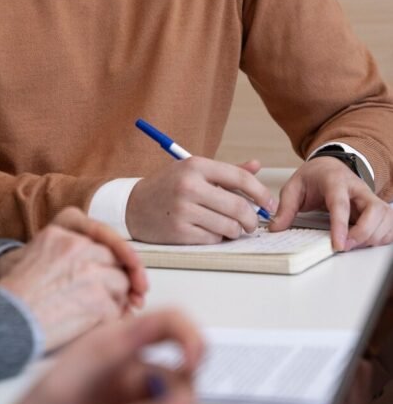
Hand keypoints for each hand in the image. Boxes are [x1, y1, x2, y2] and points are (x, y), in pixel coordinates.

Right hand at [0, 207, 145, 350]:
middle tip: (123, 296)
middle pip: (115, 260)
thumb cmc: (15, 296)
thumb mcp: (35, 255)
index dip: (112, 256)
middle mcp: (77, 247)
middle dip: (118, 279)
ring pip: (121, 283)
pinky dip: (111, 320)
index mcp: (60, 232)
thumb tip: (105, 266)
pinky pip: (117, 309)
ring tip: (98, 313)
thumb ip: (67, 252)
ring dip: (116, 300)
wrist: (4, 321)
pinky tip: (95, 326)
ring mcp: (90, 273)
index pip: (100, 239)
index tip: (125, 267)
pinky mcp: (98, 301)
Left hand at [0, 308, 205, 403]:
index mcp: (116, 340)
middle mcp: (132, 367)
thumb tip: (162, 368)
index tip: (195, 358)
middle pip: (184, 374)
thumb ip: (116, 358)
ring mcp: (137, 399)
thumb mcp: (69, 375)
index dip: (192, 335)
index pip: (171, 323)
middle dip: (180, 397)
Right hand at [126, 158, 276, 242]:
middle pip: (238, 207)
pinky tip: (208, 230)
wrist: (133, 206)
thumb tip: (256, 166)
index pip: (240, 178)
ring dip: (234, 230)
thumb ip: (226, 170)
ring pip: (229, 226)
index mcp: (195, 165)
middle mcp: (189, 185)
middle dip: (252, 219)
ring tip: (227, 226)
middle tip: (252, 223)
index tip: (270, 204)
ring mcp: (183, 210)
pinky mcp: (179, 232)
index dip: (261, 193)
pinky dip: (216, 237)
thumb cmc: (168, 186)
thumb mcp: (193, 170)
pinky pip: (213, 238)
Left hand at [271, 158, 392, 250]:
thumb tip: (276, 228)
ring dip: (372, 237)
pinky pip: (388, 225)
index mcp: (335, 180)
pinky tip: (364, 241)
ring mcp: (370, 198)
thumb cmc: (315, 176)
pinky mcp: (377, 209)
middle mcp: (358, 188)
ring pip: (384, 219)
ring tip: (351, 244)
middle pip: (373, 212)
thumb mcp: (294, 186)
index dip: (341, 226)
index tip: (338, 245)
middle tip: (343, 247)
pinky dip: (380, 237)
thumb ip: (285, 207)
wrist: (330, 166)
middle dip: (362, 234)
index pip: (341, 204)